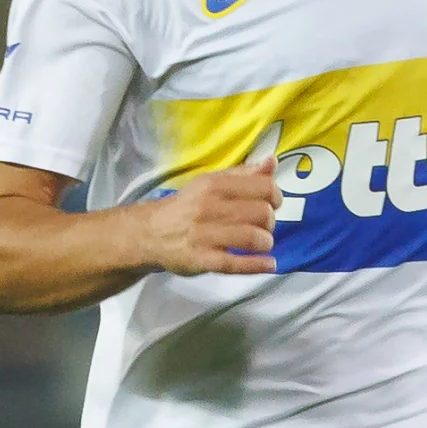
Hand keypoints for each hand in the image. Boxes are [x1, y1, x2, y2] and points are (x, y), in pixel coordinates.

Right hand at [136, 162, 278, 276]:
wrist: (150, 232)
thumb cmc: (187, 206)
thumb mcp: (211, 182)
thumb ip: (243, 174)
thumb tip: (273, 161)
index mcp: (215, 185)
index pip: (263, 187)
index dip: (276, 196)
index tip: (273, 204)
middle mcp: (210, 207)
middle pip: (262, 214)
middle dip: (270, 222)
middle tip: (263, 226)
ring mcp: (205, 235)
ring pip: (253, 238)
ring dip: (265, 242)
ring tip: (261, 244)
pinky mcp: (202, 259)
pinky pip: (235, 264)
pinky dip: (257, 265)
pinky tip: (269, 264)